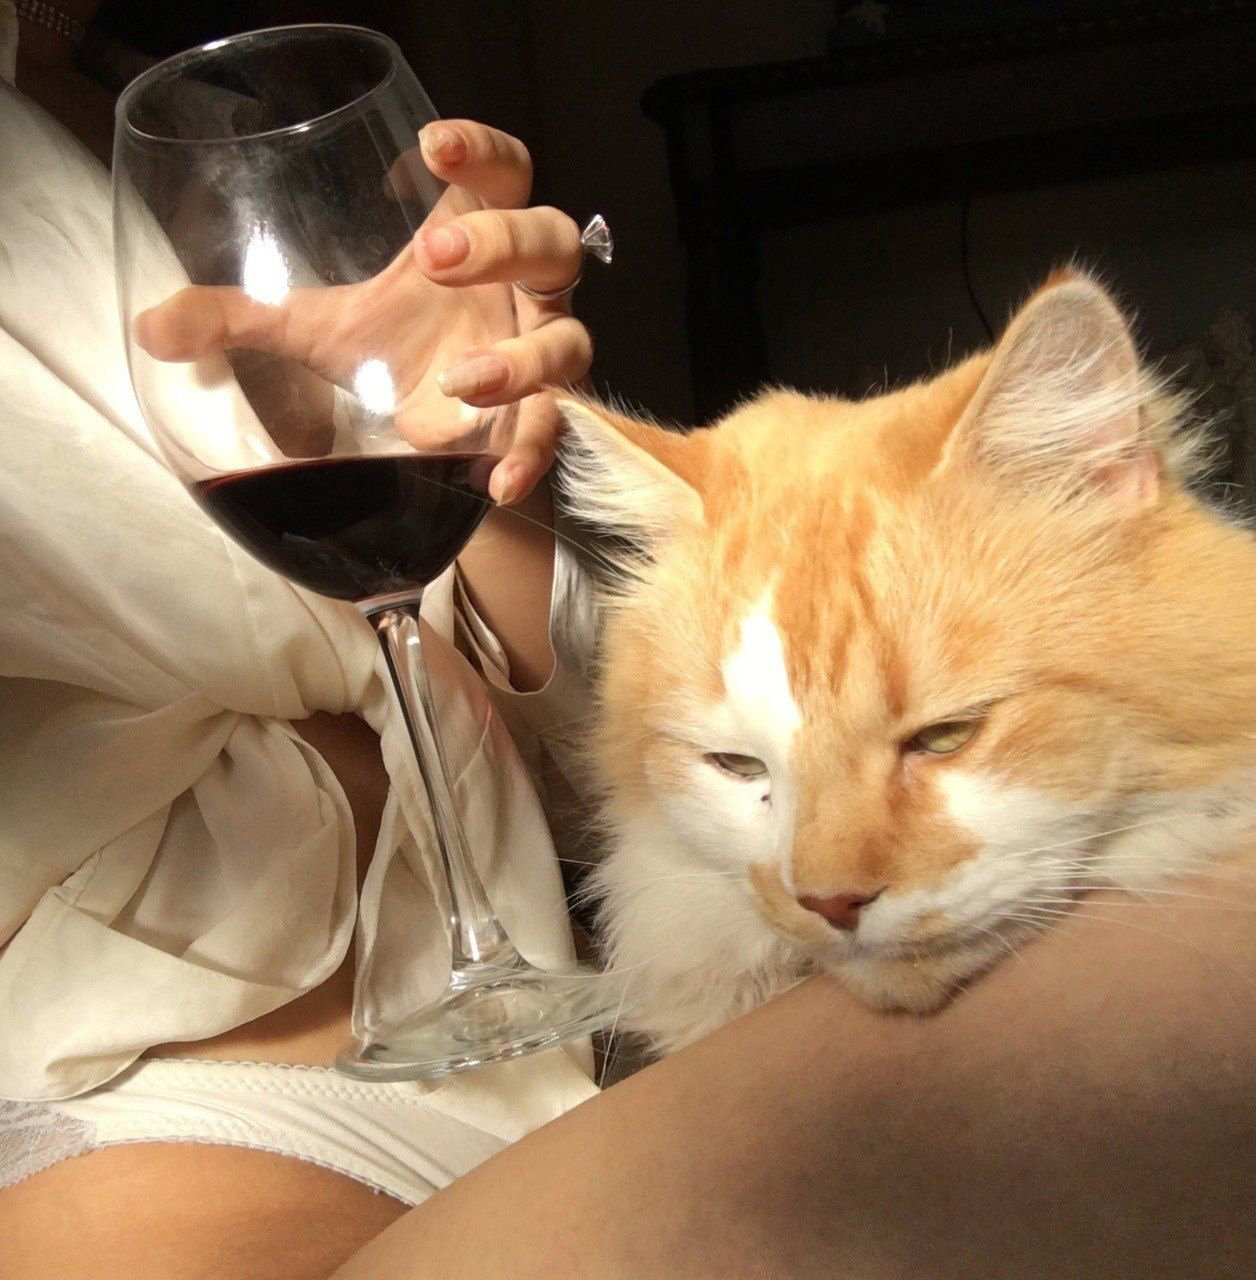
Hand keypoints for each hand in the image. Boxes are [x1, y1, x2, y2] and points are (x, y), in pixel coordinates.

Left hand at [134, 120, 592, 505]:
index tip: (432, 147)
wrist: (424, 431)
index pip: (505, 173)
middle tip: (435, 259)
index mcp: (473, 239)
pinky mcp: (535, 420)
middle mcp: (518, 292)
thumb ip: (241, 317)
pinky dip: (530, 454)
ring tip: (458, 378)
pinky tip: (496, 481)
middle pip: (550, 242)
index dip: (483, 151)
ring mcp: (535, 354)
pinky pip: (554, 432)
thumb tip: (153, 327)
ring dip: (520, 358)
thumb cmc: (389, 351)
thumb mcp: (316, 328)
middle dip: (503, 243)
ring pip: (567, 340)